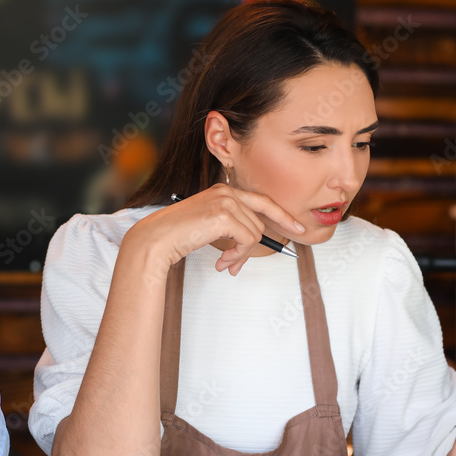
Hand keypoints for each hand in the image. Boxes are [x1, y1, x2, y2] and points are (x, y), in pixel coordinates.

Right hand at [125, 183, 304, 275]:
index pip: (262, 201)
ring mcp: (226, 201)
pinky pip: (248, 240)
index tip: (298, 228)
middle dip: (250, 248)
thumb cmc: (177, 234)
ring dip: (241, 255)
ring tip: (225, 264)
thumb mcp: (208, 225)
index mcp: (223, 190)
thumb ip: (231, 226)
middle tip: (234, 265)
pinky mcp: (224, 215)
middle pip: (259, 222)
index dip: (283, 215)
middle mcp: (226, 191)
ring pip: (255, 233)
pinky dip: (238, 255)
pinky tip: (222, 261)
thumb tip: (251, 243)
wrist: (157, 239)